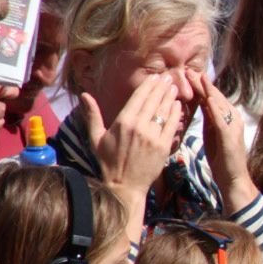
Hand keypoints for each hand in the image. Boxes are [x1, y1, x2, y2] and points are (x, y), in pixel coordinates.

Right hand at [81, 73, 181, 200]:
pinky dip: (176, 113)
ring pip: (164, 110)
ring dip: (170, 97)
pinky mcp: (164, 146)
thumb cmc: (109, 162)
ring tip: (174, 87)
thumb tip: (84, 94)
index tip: (156, 77)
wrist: (125, 186)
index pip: (139, 97)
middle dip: (162, 87)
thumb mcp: (96, 138)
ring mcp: (152, 136)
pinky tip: (178, 105)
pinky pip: (172, 125)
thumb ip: (92, 115)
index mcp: (122, 122)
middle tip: (168, 77)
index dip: (149, 85)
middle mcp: (139, 126)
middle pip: (153, 100)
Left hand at [187, 72, 255, 209]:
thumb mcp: (212, 134)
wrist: (233, 178)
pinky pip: (221, 117)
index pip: (211, 97)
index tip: (186, 74)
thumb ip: (208, 119)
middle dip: (201, 83)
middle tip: (187, 69)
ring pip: (219, 103)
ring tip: (195, 77)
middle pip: (215, 96)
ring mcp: (233, 125)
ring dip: (206, 89)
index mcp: (226, 117)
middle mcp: (233, 117)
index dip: (199, 85)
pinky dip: (213, 106)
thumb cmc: (221, 159)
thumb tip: (198, 104)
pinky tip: (205, 98)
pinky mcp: (231, 135)